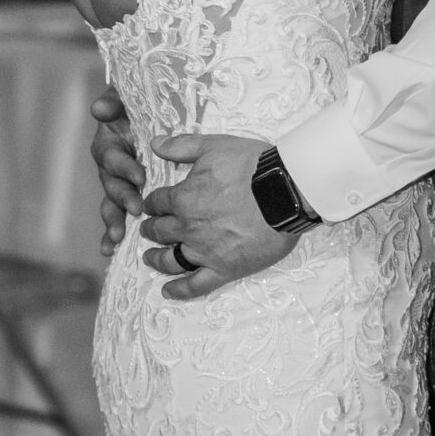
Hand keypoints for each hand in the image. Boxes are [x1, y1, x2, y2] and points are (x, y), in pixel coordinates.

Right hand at [90, 89, 143, 254]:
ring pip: (111, 205)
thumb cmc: (143, 104)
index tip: (140, 176)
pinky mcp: (128, 198)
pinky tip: (109, 251)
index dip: (123, 167)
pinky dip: (111, 234)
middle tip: (137, 209)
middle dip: (122, 199)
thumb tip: (98, 109)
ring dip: (113, 221)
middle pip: (110, 184)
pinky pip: (117, 217)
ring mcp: (119, 183)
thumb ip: (114, 100)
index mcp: (110, 142)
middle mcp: (111, 166)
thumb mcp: (129, 96)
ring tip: (117, 238)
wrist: (161, 112)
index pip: (112, 157)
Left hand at [140, 134, 296, 299]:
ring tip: (148, 258)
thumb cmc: (252, 167)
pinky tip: (168, 292)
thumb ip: (181, 146)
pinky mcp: (225, 269)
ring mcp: (205, 251)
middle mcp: (188, 228)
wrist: (286, 192)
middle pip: (160, 231)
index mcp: (183, 199)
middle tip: (149, 230)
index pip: (158, 202)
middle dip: (151, 229)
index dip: (153, 203)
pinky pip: (196, 285)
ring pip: (170, 260)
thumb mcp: (214, 146)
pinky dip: (180, 290)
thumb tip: (154, 143)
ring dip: (156, 259)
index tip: (152, 205)